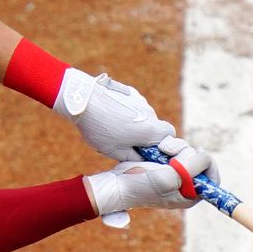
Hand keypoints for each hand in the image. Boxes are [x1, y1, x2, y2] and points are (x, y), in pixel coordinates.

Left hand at [57, 70, 174, 160]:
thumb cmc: (98, 128)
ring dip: (137, 124)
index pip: (170, 136)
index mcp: (149, 129)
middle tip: (128, 143)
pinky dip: (129, 112)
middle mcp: (149, 113)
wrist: (83, 99)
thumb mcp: (114, 151)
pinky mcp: (131, 93)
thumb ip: (132, 157)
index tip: (148, 151)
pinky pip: (135, 106)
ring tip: (115, 128)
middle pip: (156, 127)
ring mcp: (140, 101)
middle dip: (147, 136)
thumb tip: (142, 158)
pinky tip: (113, 115)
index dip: (163, 144)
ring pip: (145, 117)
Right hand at [83, 136, 216, 223]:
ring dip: (177, 148)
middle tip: (173, 156)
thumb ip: (192, 167)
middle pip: (201, 162)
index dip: (208, 165)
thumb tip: (205, 157)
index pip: (212, 180)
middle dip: (188, 154)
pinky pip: (176, 149)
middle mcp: (185, 185)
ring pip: (188, 153)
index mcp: (190, 195)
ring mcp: (175, 173)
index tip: (199, 154)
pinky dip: (169, 146)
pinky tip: (160, 149)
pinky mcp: (165, 163)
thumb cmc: (141, 185)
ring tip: (162, 152)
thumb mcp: (170, 177)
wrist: (117, 183)